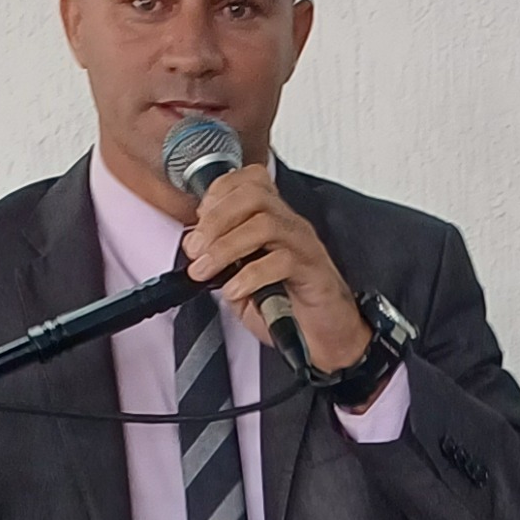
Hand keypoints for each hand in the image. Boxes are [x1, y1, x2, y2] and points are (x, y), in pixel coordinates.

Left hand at [180, 165, 371, 370]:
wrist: (324, 338)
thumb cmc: (288, 307)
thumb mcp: (242, 281)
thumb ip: (222, 263)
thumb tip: (197, 252)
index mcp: (273, 220)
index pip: (248, 181)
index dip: (217, 195)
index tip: (196, 224)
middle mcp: (290, 226)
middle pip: (253, 195)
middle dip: (215, 219)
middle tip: (195, 250)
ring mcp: (303, 246)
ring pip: (264, 224)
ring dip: (225, 247)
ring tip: (205, 271)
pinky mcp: (314, 271)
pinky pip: (282, 261)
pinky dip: (249, 275)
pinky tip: (234, 290)